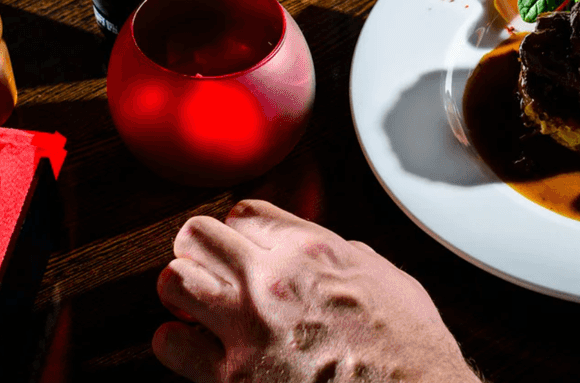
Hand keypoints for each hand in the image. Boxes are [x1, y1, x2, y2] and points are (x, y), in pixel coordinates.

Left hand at [154, 200, 479, 382]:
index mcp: (310, 250)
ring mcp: (247, 328)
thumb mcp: (385, 278)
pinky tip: (195, 346)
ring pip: (174, 280)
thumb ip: (342, 257)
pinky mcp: (231, 377)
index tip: (243, 246)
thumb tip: (321, 253)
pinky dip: (176, 343)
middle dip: (200, 251)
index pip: (244, 213)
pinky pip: (171, 344)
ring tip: (197, 303)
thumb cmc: (408, 348)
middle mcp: (271, 281)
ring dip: (182, 289)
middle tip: (210, 269)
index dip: (240, 231)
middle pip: (197, 236)